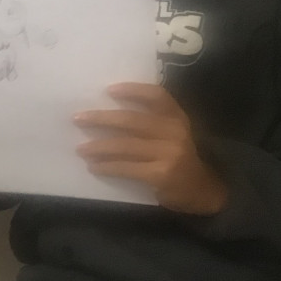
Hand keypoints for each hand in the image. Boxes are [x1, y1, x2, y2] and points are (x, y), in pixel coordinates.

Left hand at [75, 83, 228, 214]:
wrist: (202, 191)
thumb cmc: (179, 158)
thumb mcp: (172, 134)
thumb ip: (151, 122)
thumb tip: (105, 114)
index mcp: (177, 118)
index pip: (157, 96)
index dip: (133, 90)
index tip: (109, 90)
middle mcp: (175, 132)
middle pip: (131, 120)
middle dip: (101, 119)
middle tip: (78, 119)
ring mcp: (169, 153)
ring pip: (124, 145)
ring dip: (98, 147)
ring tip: (80, 149)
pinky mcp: (161, 174)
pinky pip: (126, 167)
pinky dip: (106, 167)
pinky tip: (93, 167)